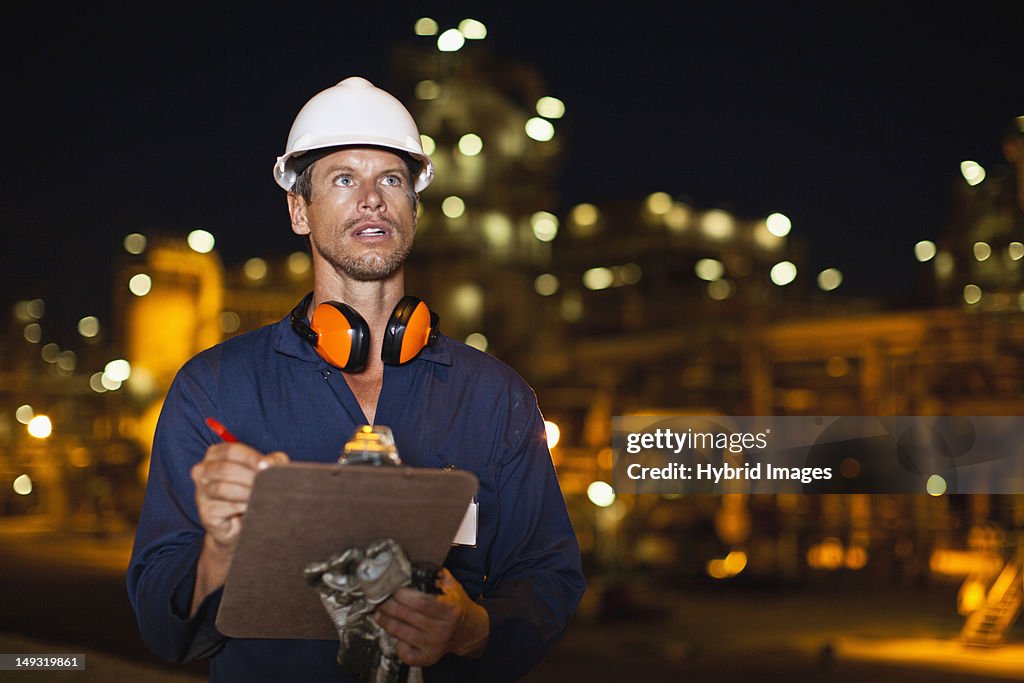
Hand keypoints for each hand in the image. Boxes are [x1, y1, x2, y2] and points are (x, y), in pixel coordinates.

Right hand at [190, 442, 288, 553]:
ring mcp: (201, 492)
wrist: (244, 522)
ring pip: (223, 489)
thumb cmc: (254, 488)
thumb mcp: (267, 469)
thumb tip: (267, 464)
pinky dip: (241, 507)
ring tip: (261, 496)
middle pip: (226, 469)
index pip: (232, 451)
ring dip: (246, 493)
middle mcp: (203, 470)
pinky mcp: (205, 512)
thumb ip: (271, 461)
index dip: (251, 458)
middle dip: (249, 477)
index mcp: (216, 454)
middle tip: (267, 484)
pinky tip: (252, 508)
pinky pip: (223, 507)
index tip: (267, 466)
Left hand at [374, 568, 489, 666]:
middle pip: (408, 617)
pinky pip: (406, 654)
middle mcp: (443, 628)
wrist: (468, 630)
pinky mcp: (429, 657)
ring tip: (379, 612)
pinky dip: (397, 645)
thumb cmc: (456, 606)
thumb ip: (437, 575)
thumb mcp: (453, 586)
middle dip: (388, 606)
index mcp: (450, 609)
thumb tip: (416, 564)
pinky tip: (395, 635)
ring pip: (402, 634)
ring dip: (385, 621)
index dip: (403, 595)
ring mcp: (435, 645)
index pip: (422, 602)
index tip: (391, 588)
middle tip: (379, 598)